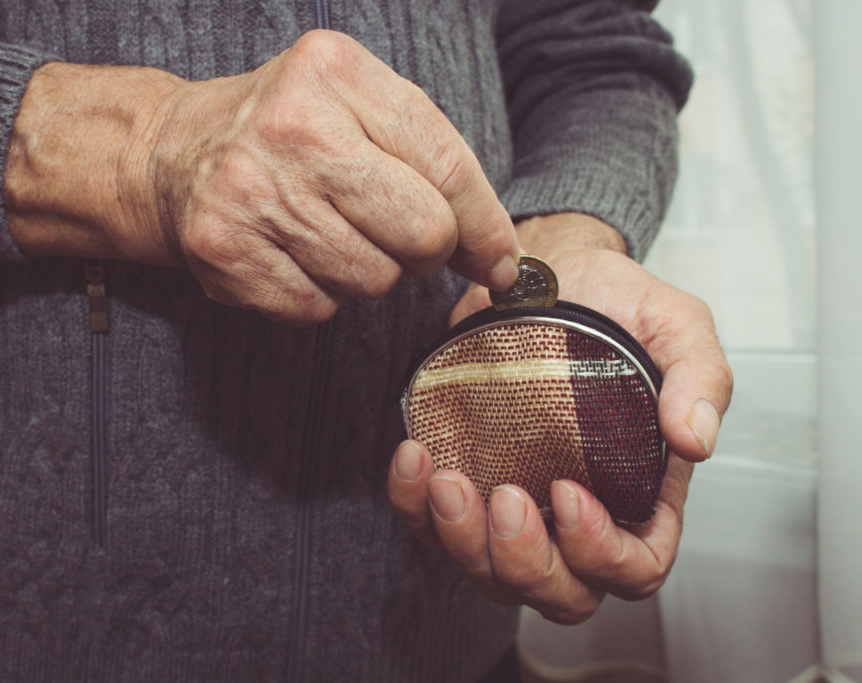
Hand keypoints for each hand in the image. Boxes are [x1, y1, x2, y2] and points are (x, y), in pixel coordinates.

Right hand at [5, 31, 519, 324]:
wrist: (173, 154)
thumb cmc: (287, 133)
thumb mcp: (357, 106)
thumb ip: (432, 162)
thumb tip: (499, 258)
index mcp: (336, 74)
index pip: (447, 166)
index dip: (484, 227)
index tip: (498, 261)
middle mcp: (293, 128)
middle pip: (420, 233)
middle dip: (422, 249)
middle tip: (393, 233)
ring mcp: (253, 192)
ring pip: (372, 280)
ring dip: (365, 271)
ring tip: (326, 233)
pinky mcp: (225, 251)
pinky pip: (318, 309)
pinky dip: (318, 294)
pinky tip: (291, 255)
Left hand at [387, 213, 732, 622]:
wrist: (550, 271)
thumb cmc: (614, 305)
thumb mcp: (676, 327)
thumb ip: (701, 378)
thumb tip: (696, 438)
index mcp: (641, 492)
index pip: (635, 566)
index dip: (602, 553)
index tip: (570, 494)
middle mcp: (577, 513)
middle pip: (560, 591)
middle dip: (526, 562)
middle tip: (507, 499)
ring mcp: (518, 503)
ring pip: (491, 572)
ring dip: (462, 541)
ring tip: (447, 480)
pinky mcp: (467, 479)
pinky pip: (431, 525)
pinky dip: (414, 506)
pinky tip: (414, 459)